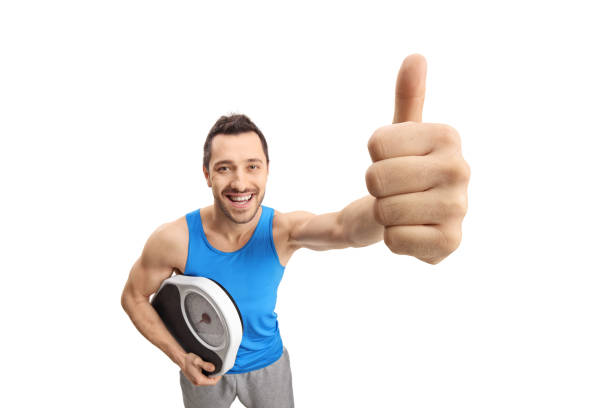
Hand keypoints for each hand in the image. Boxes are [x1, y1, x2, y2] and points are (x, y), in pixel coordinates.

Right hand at [180, 352, 221, 385]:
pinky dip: (206, 375)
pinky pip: (203, 379)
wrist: (181, 359)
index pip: (213, 382)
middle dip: (215, 376)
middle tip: (218, 369)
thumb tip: (213, 368)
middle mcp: (197, 382)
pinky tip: (207, 369)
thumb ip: (206, 365)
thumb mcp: (198, 361)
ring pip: (207, 380)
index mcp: (199, 379)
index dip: (218, 377)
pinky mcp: (194, 379)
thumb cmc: (188, 360)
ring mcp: (195, 381)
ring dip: (211, 375)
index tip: (220, 371)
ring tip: (213, 368)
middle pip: (210, 382)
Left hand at [365, 54, 469, 263]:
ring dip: (384, 214)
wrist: (415, 216)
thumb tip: (415, 58)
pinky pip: (395, 240)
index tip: (395, 160)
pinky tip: (412, 231)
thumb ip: (408, 97)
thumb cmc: (406, 169)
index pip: (376, 144)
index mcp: (448, 136)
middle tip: (395, 189)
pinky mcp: (450, 243)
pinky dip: (394, 239)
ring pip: (384, 210)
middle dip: (376, 187)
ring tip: (403, 209)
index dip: (375, 156)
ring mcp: (459, 209)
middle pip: (377, 178)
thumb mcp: (403, 133)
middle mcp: (461, 169)